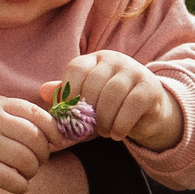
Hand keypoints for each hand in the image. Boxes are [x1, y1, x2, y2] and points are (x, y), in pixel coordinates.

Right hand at [0, 94, 61, 193]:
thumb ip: (21, 118)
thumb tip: (62, 132)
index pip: (36, 114)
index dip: (52, 131)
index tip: (55, 143)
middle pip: (33, 138)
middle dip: (43, 154)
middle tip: (37, 162)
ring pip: (25, 160)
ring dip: (32, 171)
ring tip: (25, 173)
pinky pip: (12, 179)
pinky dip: (21, 186)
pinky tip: (17, 185)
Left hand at [48, 51, 180, 150]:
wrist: (148, 113)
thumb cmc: (110, 107)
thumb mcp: (87, 101)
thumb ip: (67, 96)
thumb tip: (43, 91)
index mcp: (96, 59)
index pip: (77, 68)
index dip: (70, 91)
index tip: (70, 112)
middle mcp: (116, 60)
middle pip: (94, 83)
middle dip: (88, 111)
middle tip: (89, 128)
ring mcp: (135, 71)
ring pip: (112, 94)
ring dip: (104, 119)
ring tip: (103, 132)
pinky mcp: (151, 88)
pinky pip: (131, 105)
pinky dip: (120, 124)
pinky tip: (116, 134)